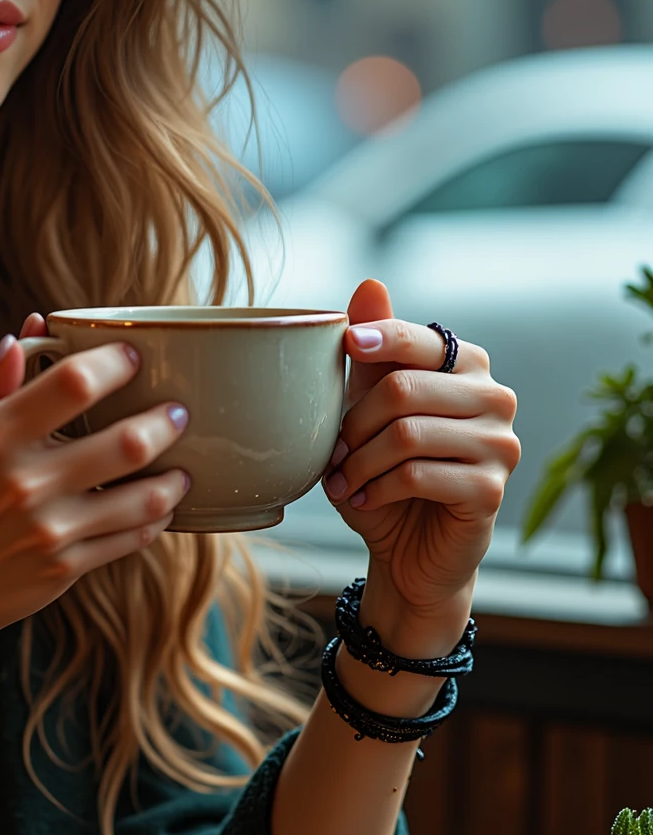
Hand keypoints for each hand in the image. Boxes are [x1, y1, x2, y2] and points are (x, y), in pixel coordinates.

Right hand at [0, 317, 189, 672]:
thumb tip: (31, 330)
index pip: (74, 382)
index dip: (115, 362)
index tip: (133, 357)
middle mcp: (25, 481)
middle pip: (127, 441)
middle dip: (165, 421)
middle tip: (177, 412)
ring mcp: (50, 530)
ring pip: (143, 497)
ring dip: (173, 478)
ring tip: (180, 466)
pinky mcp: (65, 569)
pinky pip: (132, 539)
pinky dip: (155, 520)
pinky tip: (158, 506)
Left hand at [322, 277, 519, 643]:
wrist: (409, 552)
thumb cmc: (387, 473)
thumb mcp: (369, 411)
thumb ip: (373, 354)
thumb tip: (370, 282)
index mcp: (468, 366)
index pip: (420, 339)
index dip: (380, 337)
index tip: (348, 345)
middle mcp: (495, 398)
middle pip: (404, 389)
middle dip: (353, 424)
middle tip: (333, 454)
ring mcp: (501, 445)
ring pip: (407, 435)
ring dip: (360, 463)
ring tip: (343, 482)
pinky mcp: (491, 490)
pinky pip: (418, 475)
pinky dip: (377, 489)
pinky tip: (364, 500)